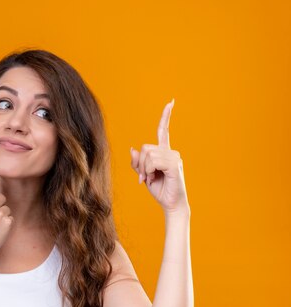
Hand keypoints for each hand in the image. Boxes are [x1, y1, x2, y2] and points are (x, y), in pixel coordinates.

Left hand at [130, 99, 189, 213]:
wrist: (170, 203)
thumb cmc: (159, 189)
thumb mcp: (144, 174)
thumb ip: (138, 162)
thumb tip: (132, 149)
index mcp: (164, 152)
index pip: (164, 131)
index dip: (166, 117)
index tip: (171, 102)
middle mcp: (171, 152)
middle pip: (145, 148)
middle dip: (139, 164)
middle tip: (144, 177)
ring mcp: (174, 157)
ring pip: (148, 155)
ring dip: (144, 169)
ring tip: (151, 178)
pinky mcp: (174, 164)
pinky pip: (153, 161)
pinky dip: (149, 171)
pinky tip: (154, 178)